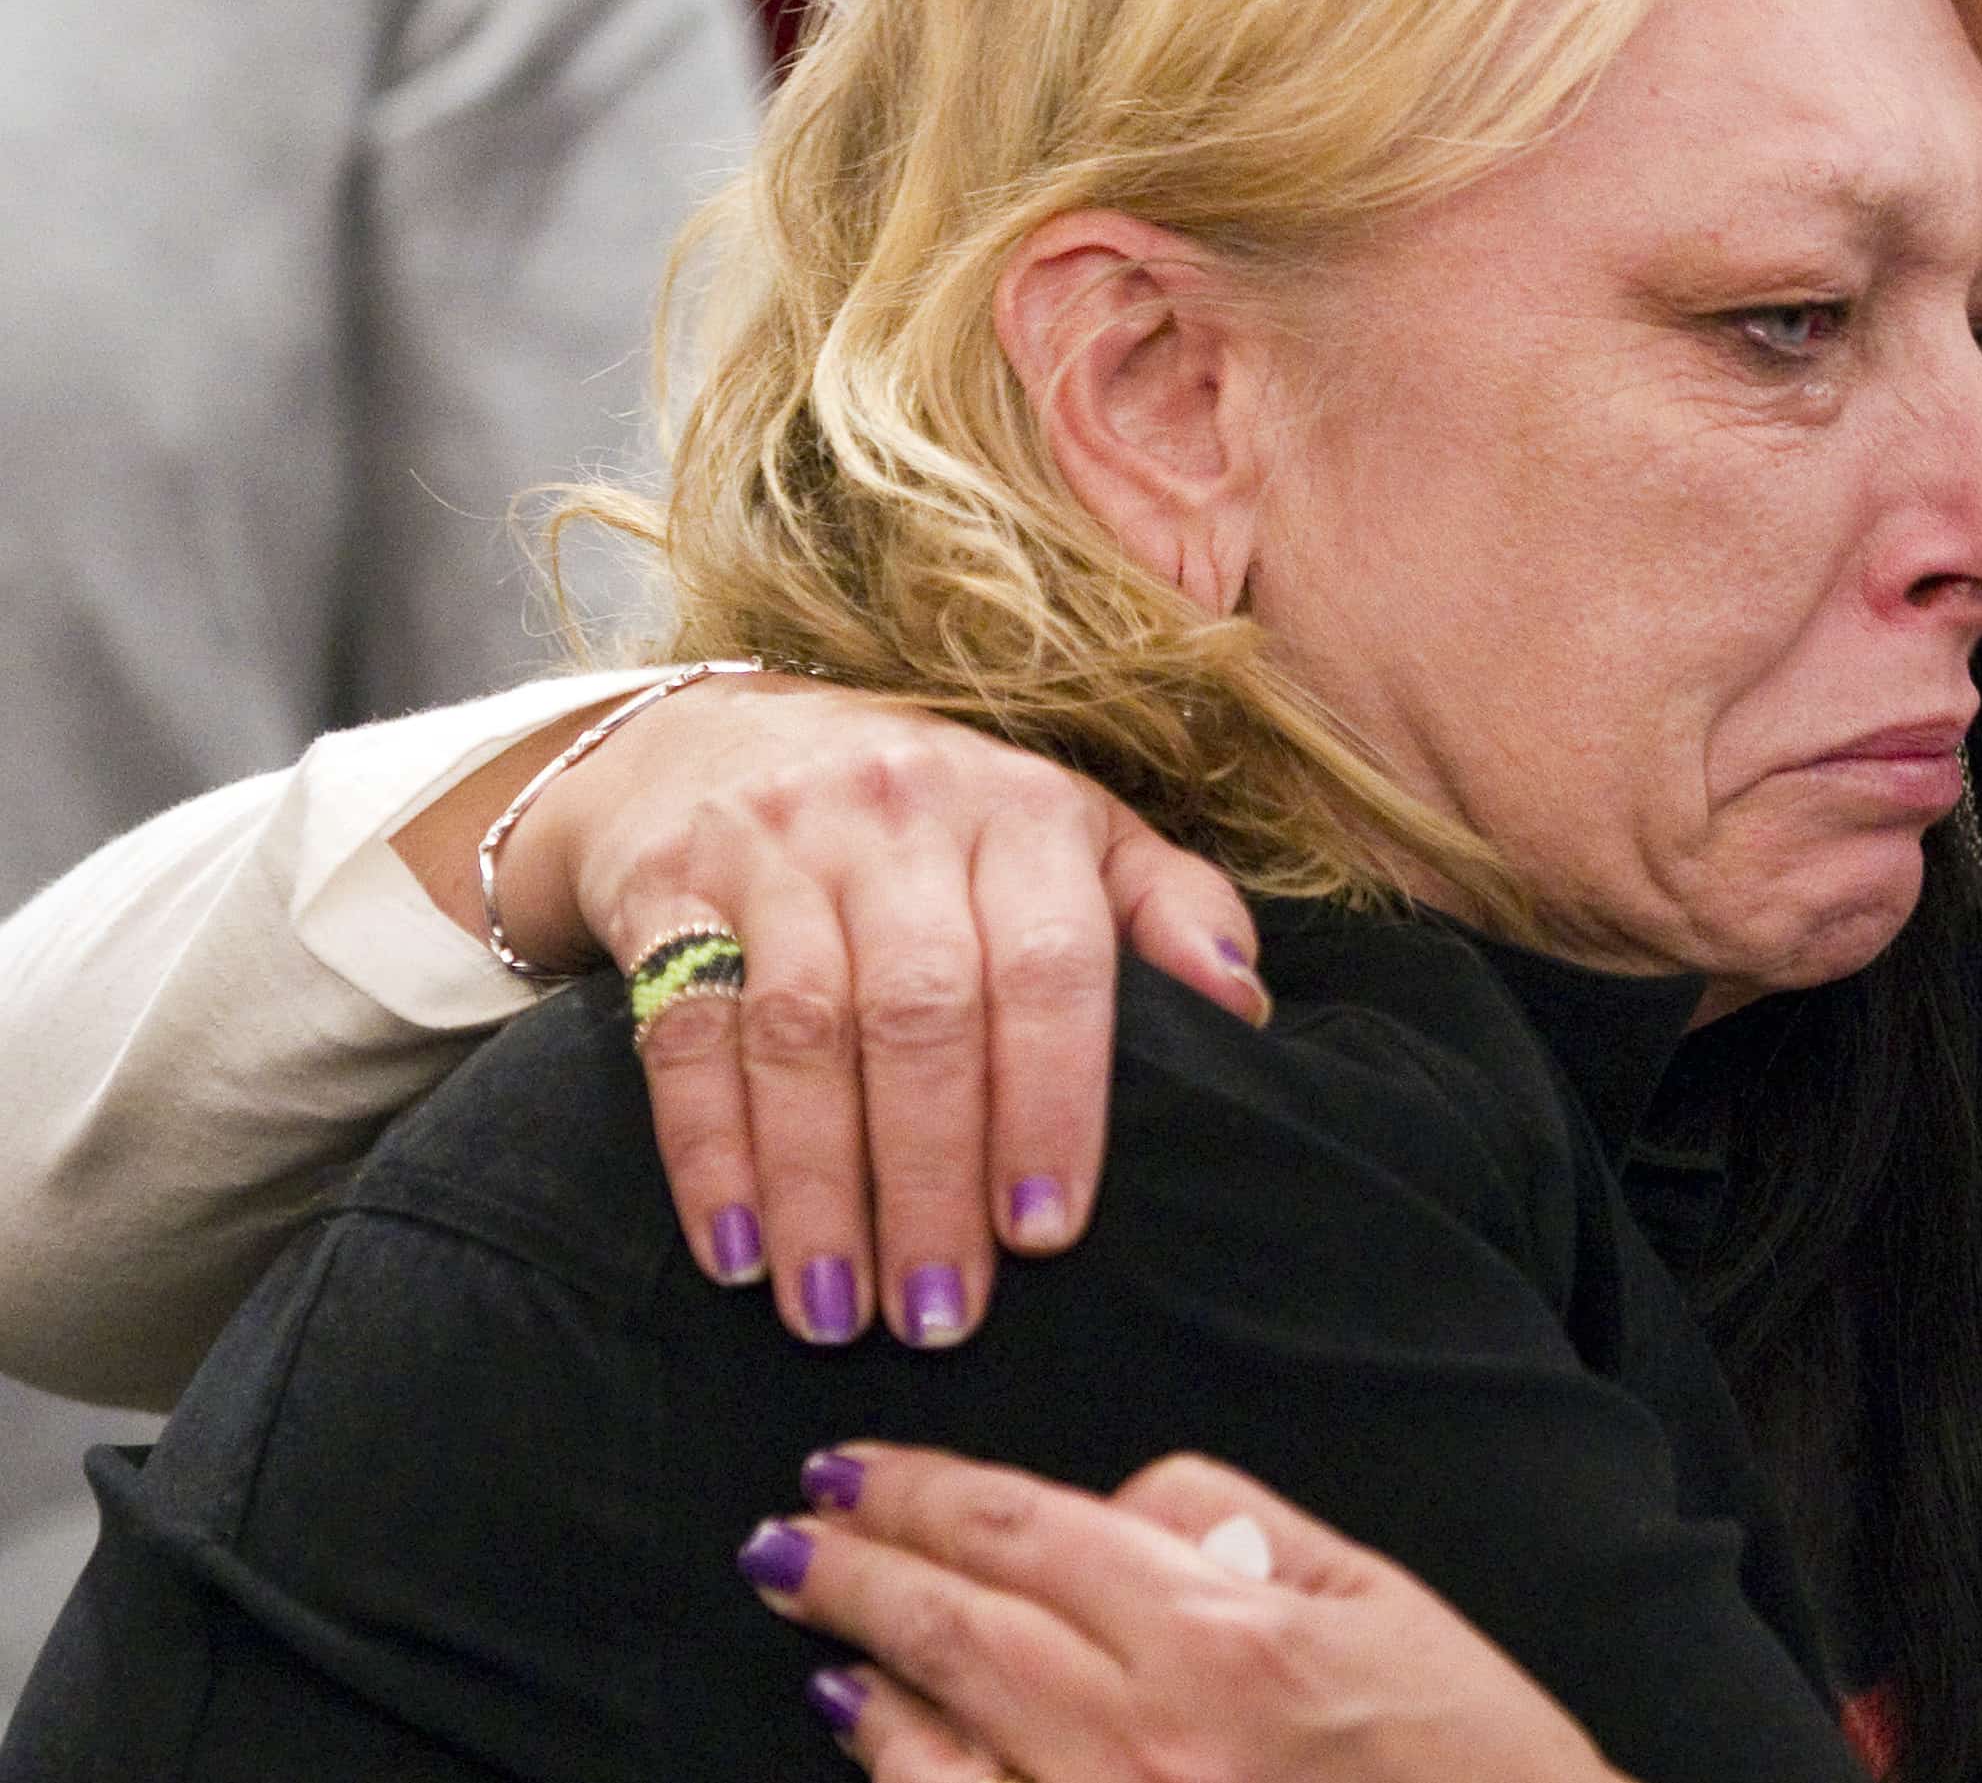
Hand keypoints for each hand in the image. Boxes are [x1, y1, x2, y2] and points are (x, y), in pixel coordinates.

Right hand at [400, 673, 1265, 1347]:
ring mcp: (774, 846)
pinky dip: (709, 1154)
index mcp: (1022, 812)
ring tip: (838, 1312)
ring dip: (818, 1188)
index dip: (1051, 1102)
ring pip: (800, 1031)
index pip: (1049, 964)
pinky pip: (684, 1035)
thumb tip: (1245, 1010)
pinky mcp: (667, 887)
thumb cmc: (945, 826)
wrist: (729, 736)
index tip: (1048, 1230)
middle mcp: (898, 814)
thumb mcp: (1073, 836)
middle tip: (942, 1314)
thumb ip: (1170, 913)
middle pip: (919, 1011)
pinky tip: (736, 1255)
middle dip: (932, 1176)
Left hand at [748, 1444, 1627, 1782]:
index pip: (1026, 1533)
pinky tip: (871, 1738)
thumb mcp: (1377, 1597)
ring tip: (815, 1620)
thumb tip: (1119, 1508)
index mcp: (1220, 1640)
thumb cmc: (1464, 1756)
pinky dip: (904, 1779)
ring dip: (863, 1675)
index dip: (922, 1492)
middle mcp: (1143, 1746)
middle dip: (857, 1567)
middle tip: (786, 1529)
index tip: (850, 1467)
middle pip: (958, 1629)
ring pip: (933, 1750)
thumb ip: (1237, 1526)